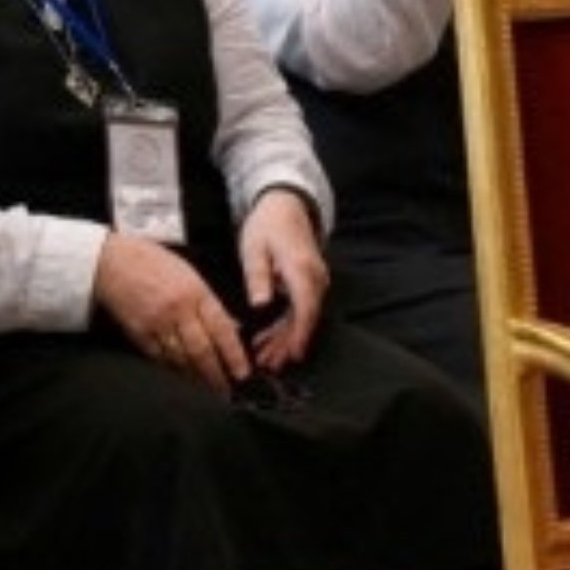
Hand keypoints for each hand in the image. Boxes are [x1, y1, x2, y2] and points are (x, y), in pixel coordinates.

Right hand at [93, 232, 246, 393]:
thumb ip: (210, 303)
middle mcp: (178, 309)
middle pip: (202, 351)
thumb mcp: (190, 274)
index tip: (242, 373)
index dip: (234, 355)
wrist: (112, 261)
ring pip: (181, 359)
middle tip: (226, 390)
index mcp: (196, 292)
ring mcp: (157, 323)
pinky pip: (160, 358)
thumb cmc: (153, 262)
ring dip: (196, 376)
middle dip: (216, 375)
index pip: (222, 329)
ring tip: (207, 387)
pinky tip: (182, 375)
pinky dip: (173, 369)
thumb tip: (232, 327)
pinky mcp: (139, 333)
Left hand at [236, 187, 328, 370]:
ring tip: (265, 358)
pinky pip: (300, 309)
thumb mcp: (254, 248)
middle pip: (305, 318)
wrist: (285, 205)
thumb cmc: (267, 225)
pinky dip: (286, 326)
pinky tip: (269, 340)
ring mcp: (315, 281)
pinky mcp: (310, 284)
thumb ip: (258, 277)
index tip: (291, 355)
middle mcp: (315, 277)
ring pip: (302, 317)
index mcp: (301, 269)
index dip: (298, 335)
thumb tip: (260, 305)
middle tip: (268, 364)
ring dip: (284, 338)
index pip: (305, 308)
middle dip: (286, 344)